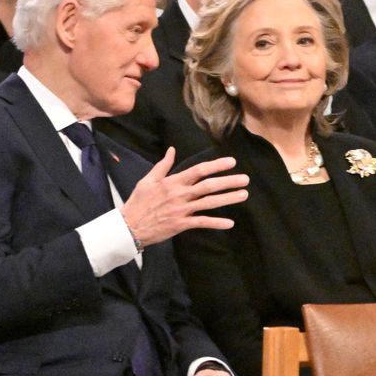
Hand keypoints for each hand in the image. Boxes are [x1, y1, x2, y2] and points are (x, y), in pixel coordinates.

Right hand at [119, 148, 249, 246]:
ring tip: (244, 195)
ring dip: (228, 199)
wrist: (129, 226)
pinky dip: (216, 223)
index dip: (216, 165)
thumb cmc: (139, 202)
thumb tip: (172, 150)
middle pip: (208, 186)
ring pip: (209, 203)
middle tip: (245, 179)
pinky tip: (230, 223)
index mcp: (172, 182)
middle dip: (228, 181)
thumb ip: (163, 165)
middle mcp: (179, 194)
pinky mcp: (181, 224)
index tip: (232, 162)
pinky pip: (201, 222)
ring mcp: (181, 210)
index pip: (198, 170)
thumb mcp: (148, 180)